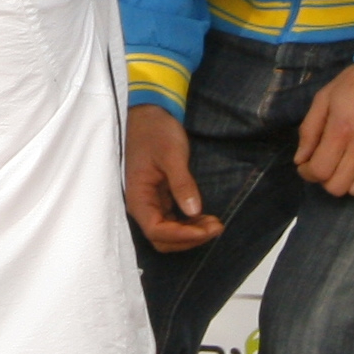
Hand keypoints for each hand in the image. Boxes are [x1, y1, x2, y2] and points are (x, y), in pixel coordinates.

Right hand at [127, 105, 221, 251]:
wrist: (148, 115)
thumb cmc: (156, 132)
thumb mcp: (172, 155)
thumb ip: (181, 183)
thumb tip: (194, 211)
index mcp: (138, 196)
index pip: (156, 230)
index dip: (181, 235)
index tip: (205, 229)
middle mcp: (141, 205)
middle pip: (162, 238)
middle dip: (189, 238)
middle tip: (216, 226)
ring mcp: (150, 203)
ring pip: (168, 233)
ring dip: (190, 234)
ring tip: (214, 223)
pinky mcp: (159, 199)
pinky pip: (172, 221)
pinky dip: (188, 225)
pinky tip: (204, 217)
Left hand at [294, 64, 353, 196]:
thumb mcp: (324, 98)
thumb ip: (309, 130)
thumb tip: (300, 159)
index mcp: (340, 131)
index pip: (318, 172)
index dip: (307, 173)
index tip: (306, 165)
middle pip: (337, 187)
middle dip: (325, 179)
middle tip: (326, 165)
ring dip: (347, 182)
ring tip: (345, 166)